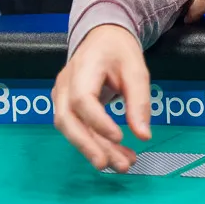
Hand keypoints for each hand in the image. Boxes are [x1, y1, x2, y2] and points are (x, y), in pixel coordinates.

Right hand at [52, 24, 151, 171]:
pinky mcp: (66, 106)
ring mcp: (61, 96)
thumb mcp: (136, 70)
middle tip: (116, 165)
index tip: (120, 137)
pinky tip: (114, 154)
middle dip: (90, 146)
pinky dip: (94, 143)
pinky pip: (76, 128)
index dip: (98, 122)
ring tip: (122, 164)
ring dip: (95, 149)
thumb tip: (143, 136)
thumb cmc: (119, 51)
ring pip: (70, 129)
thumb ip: (139, 102)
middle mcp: (65, 84)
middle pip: (67, 120)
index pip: (82, 100)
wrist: (102, 38)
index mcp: (83, 68)